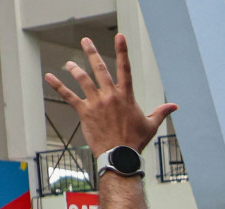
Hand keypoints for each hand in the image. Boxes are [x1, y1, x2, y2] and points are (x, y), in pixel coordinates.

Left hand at [44, 35, 175, 156]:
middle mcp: (110, 96)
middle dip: (91, 53)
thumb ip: (161, 112)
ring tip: (69, 63)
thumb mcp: (151, 125)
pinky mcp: (85, 112)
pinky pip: (68, 96)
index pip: (125, 69)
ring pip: (83, 80)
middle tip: (85, 41)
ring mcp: (96, 103)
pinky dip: (58, 85)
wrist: (120, 155)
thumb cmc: (136, 141)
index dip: (122, 51)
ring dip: (75, 69)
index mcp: (126, 96)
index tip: (119, 37)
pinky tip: (49, 76)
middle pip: (100, 69)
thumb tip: (175, 106)